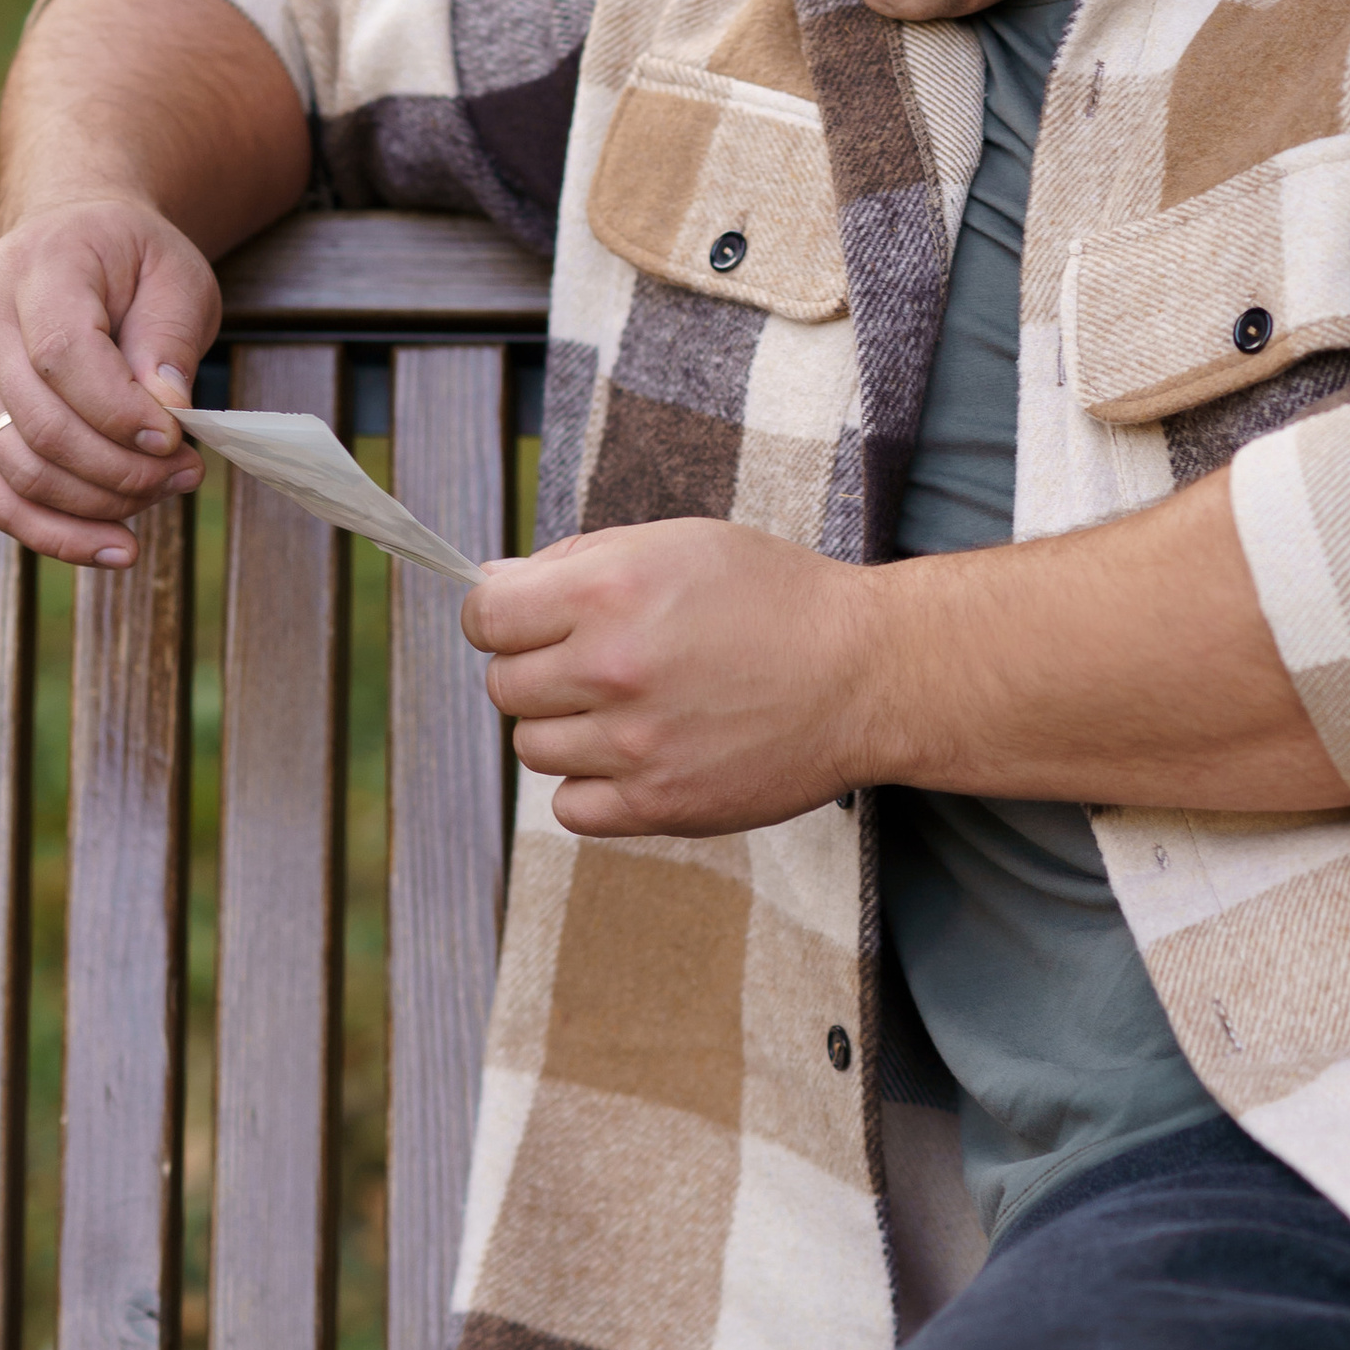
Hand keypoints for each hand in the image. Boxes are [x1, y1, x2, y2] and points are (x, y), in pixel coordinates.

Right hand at [0, 195, 221, 565]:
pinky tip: (115, 549)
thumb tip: (164, 414)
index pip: (63, 355)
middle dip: (122, 469)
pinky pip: (1, 499)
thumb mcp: (175, 275)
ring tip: (164, 495)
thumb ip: (168, 339)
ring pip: (18, 473)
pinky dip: (57, 536)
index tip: (177, 439)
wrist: (71, 240)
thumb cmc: (131, 260)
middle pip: (40, 425)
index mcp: (35, 270)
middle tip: (186, 473)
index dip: (121, 413)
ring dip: (99, 504)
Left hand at [464, 522, 871, 836]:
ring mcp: (633, 744)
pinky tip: (637, 755)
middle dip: (539, 669)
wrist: (864, 673)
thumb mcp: (678, 543)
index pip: (484, 616)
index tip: (525, 621)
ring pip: (532, 748)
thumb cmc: (776, 598)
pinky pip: (570, 806)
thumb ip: (577, 562)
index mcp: (608, 590)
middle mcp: (611, 667)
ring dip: (567, 728)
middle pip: (504, 685)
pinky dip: (592, 785)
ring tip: (629, 708)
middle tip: (597, 662)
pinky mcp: (659, 804)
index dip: (500, 616)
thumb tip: (492, 582)